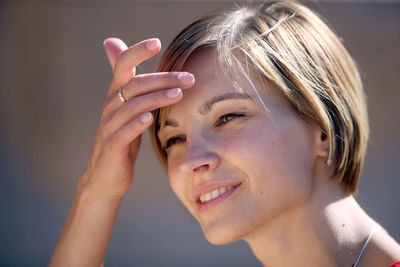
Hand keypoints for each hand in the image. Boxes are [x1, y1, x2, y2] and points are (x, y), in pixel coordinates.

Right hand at [79, 37, 194, 198]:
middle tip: (190, 78)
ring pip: (132, 106)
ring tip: (179, 95)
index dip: (137, 51)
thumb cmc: (121, 140)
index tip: (156, 42)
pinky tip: (150, 120)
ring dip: (156, 98)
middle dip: (163, 78)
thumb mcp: (127, 111)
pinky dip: (136, 124)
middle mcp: (110, 107)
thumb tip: (136, 66)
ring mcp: (110, 127)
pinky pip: (124, 133)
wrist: (104, 177)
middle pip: (135, 84)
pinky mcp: (112, 146)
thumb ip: (133, 88)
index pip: (123, 65)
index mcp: (116, 95)